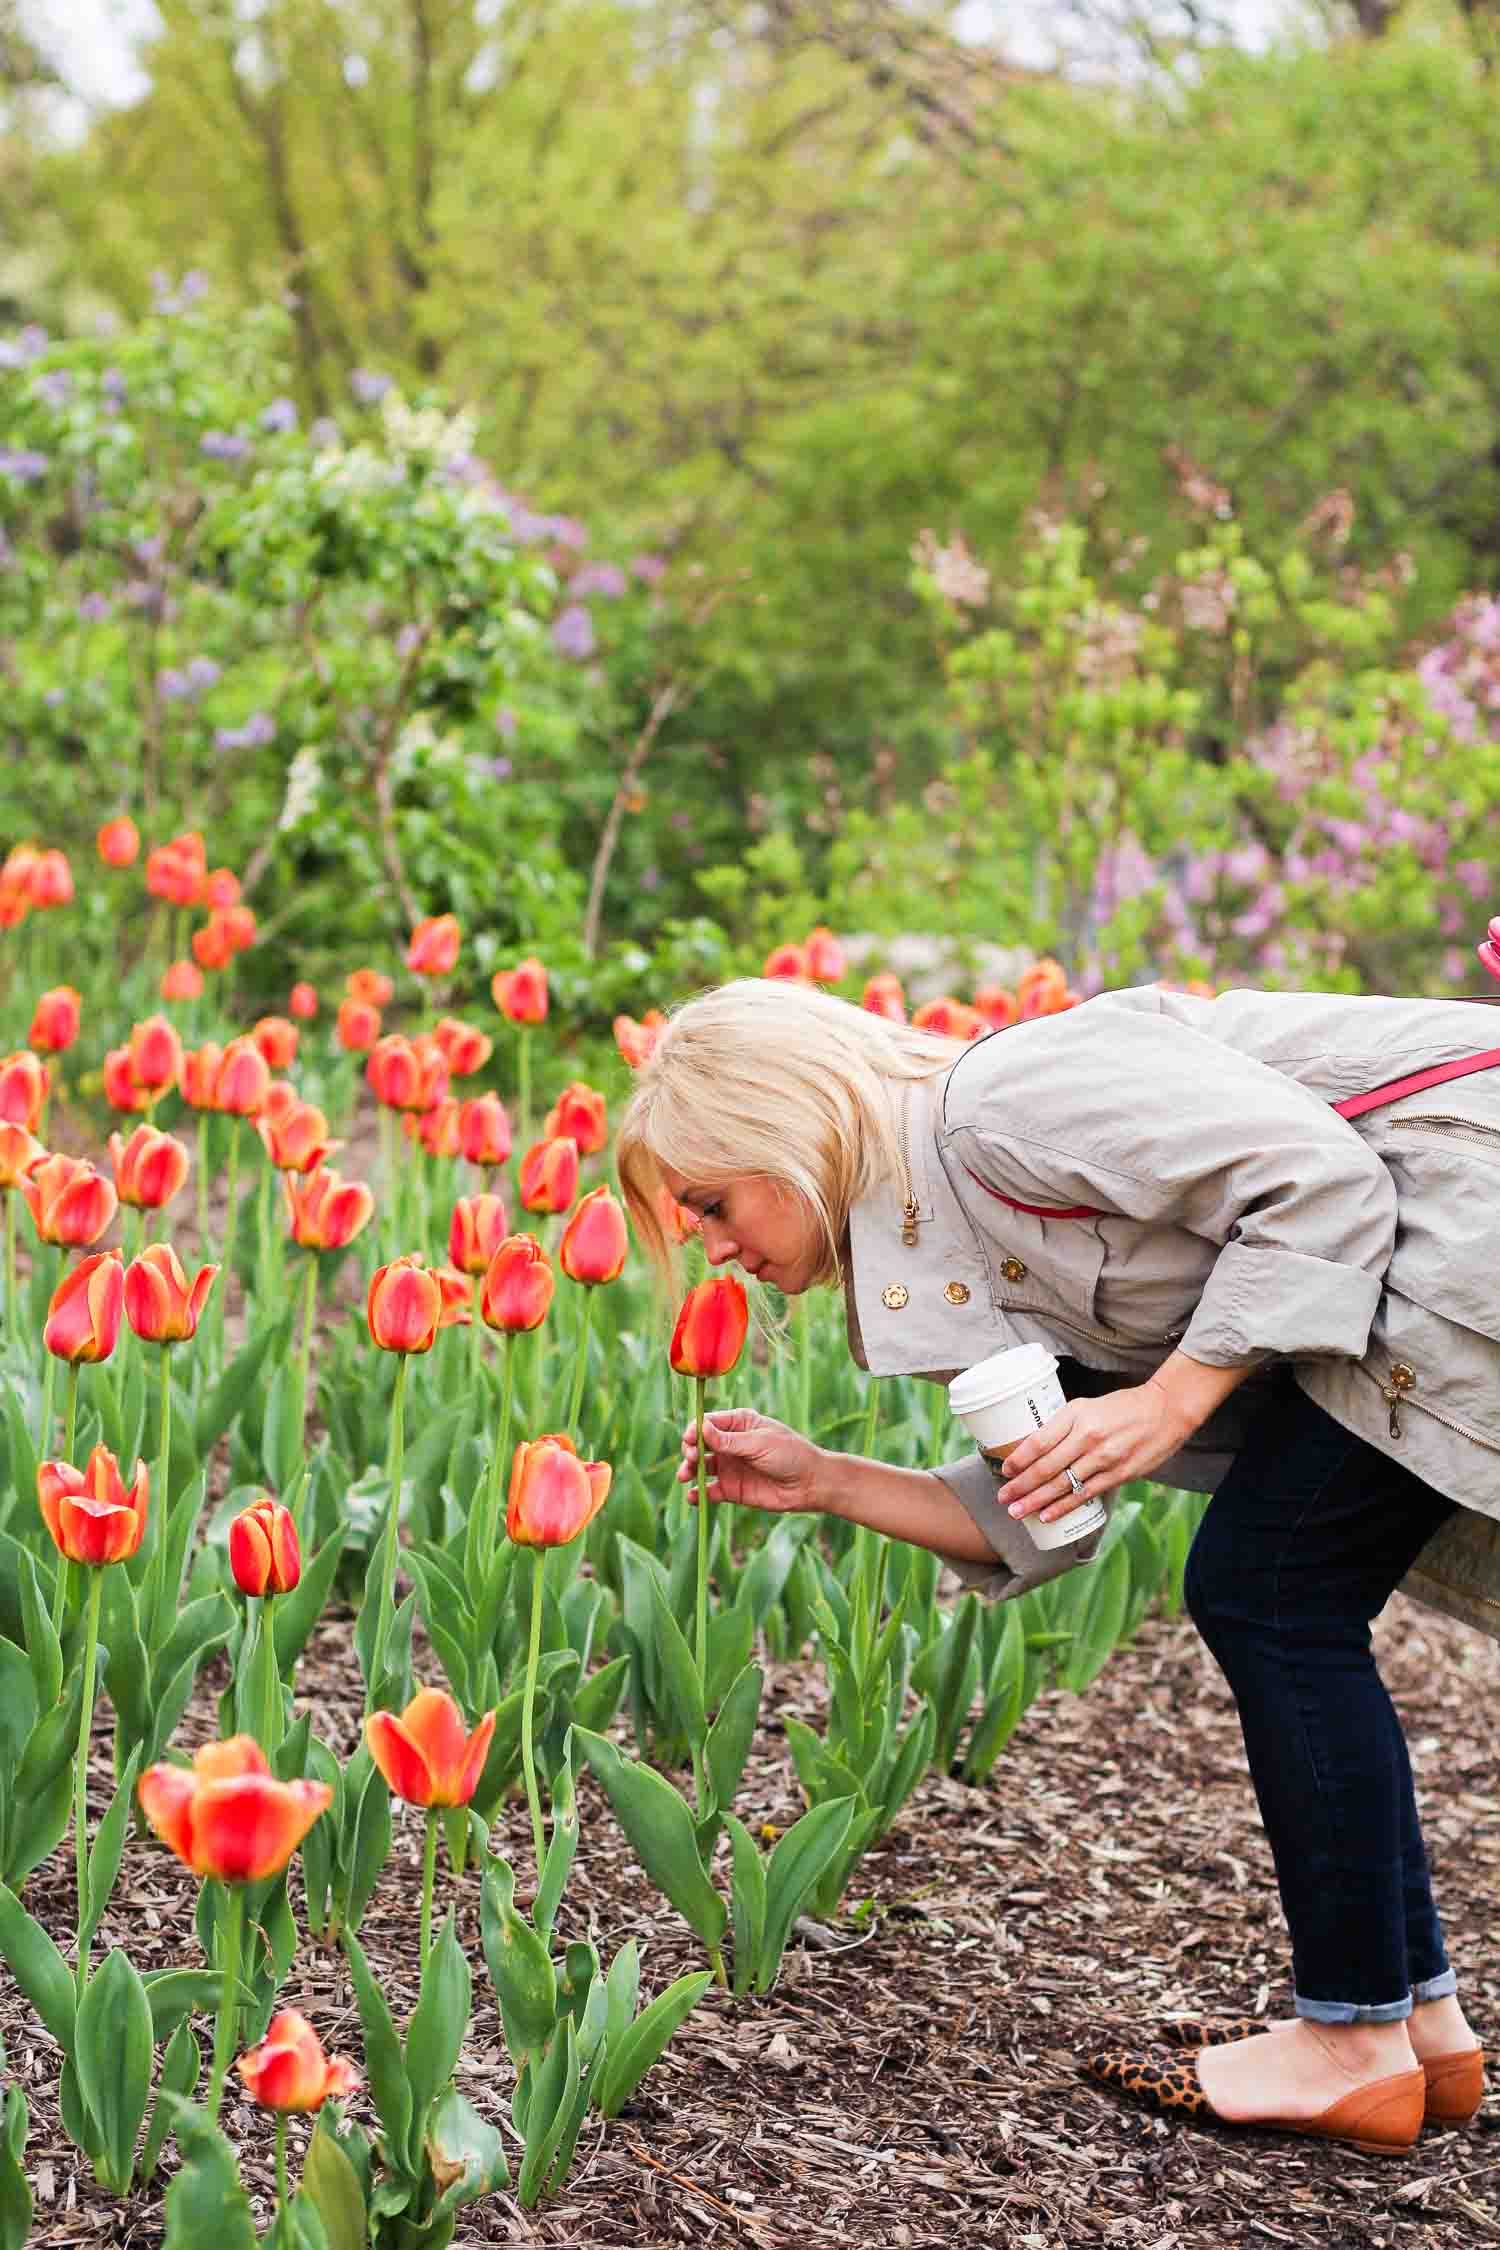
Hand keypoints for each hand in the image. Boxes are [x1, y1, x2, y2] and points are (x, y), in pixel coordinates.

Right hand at [678, 1407, 822, 1515]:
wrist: (810, 1484)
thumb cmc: (790, 1454)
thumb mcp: (759, 1443)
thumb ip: (729, 1440)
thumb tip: (701, 1427)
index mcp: (739, 1424)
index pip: (708, 1422)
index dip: (695, 1429)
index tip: (689, 1438)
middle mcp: (731, 1444)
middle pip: (700, 1444)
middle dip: (690, 1450)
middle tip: (692, 1457)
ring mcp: (730, 1467)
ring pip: (700, 1467)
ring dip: (688, 1470)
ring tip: (685, 1476)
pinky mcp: (732, 1490)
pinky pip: (709, 1491)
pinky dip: (698, 1494)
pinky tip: (692, 1496)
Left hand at [997, 1382, 1195, 1521]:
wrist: (1165, 1411)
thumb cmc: (1122, 1407)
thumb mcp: (1086, 1406)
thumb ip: (1063, 1426)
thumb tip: (1034, 1450)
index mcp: (1076, 1415)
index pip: (1039, 1440)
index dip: (1018, 1459)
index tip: (1004, 1470)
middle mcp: (1088, 1436)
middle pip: (1046, 1467)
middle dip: (1021, 1486)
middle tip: (1003, 1498)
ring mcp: (1104, 1458)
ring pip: (1063, 1485)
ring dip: (1036, 1501)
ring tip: (1017, 1511)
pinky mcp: (1119, 1474)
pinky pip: (1085, 1495)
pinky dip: (1063, 1507)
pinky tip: (1047, 1516)